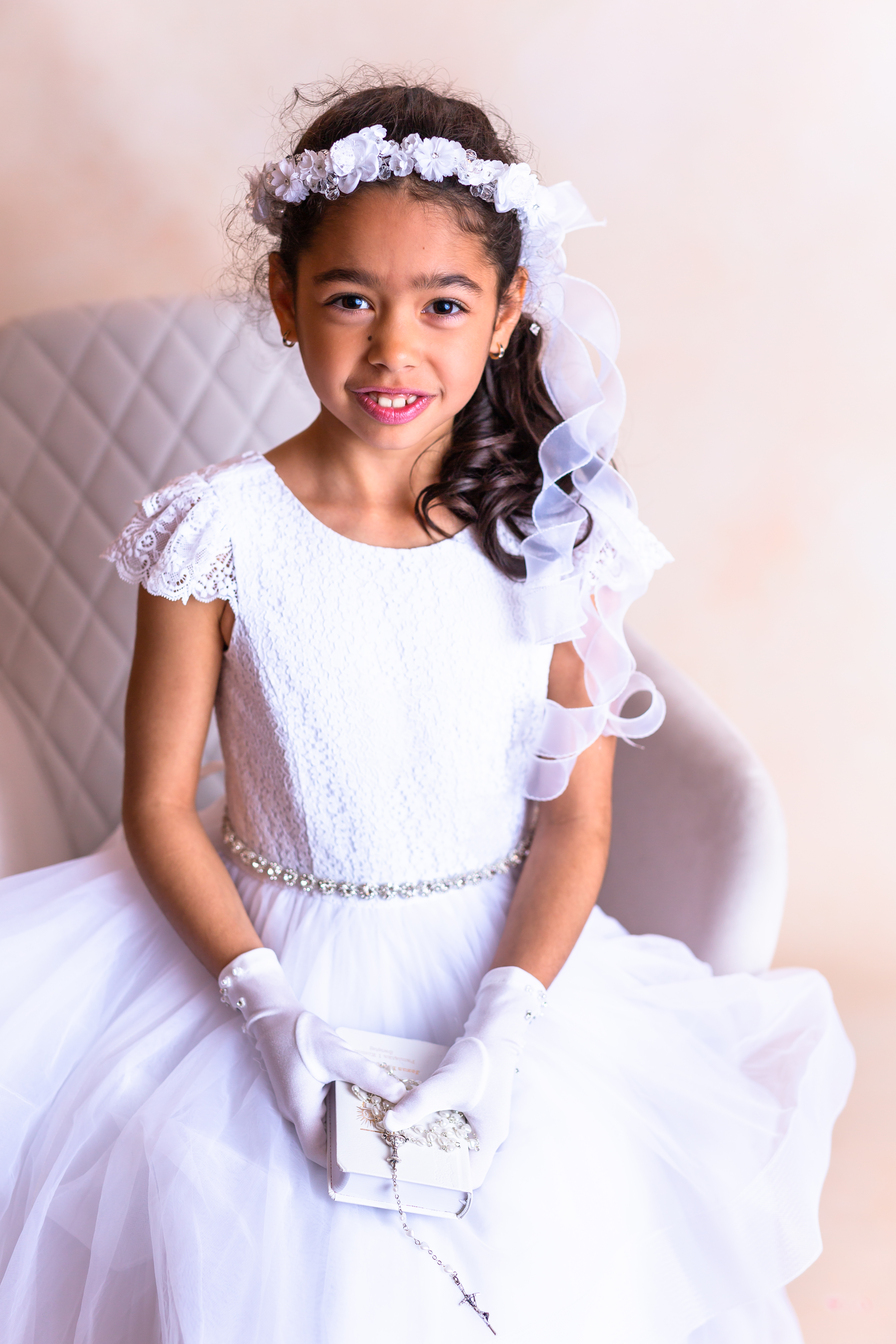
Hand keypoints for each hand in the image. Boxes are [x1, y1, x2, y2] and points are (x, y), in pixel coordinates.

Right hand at [219, 948, 405, 1165]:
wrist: (275, 1014)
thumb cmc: (301, 1036)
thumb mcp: (338, 1055)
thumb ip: (368, 1075)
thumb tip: (399, 1094)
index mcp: (301, 1110)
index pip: (317, 1151)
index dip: (339, 1161)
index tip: (366, 1158)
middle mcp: (297, 1110)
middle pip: (324, 1138)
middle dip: (351, 1139)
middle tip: (380, 1135)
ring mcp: (299, 1098)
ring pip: (326, 1120)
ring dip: (348, 1119)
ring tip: (378, 1116)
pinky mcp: (304, 1086)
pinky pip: (325, 1104)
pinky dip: (343, 1103)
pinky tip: (362, 1093)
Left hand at [384, 965, 546, 1187]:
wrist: (492, 1031)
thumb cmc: (478, 1061)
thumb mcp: (447, 1084)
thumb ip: (419, 1104)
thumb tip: (389, 1124)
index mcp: (488, 1138)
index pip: (468, 1178)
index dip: (444, 1182)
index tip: (416, 1176)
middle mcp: (484, 1134)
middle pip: (456, 1161)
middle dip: (429, 1161)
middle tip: (400, 1156)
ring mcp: (477, 1119)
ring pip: (449, 1142)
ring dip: (427, 1140)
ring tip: (400, 1139)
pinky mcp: (468, 1105)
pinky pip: (447, 1123)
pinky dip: (429, 1122)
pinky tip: (410, 1116)